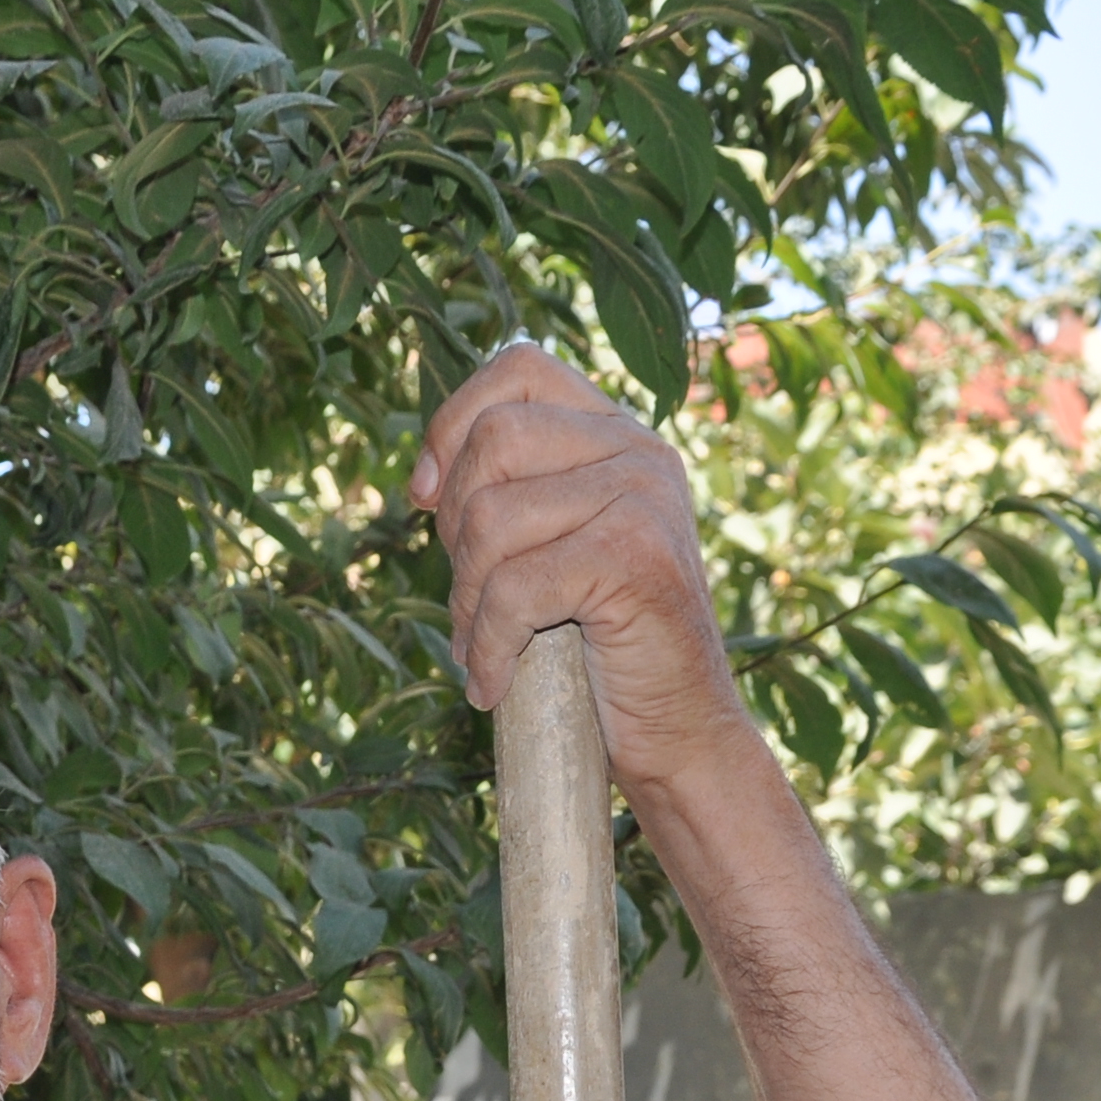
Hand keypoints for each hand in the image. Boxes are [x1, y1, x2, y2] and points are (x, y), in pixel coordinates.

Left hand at [408, 344, 757, 808]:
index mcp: (617, 434)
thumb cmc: (599, 649)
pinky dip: (488, 647)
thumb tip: (423, 476)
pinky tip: (493, 683)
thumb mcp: (547, 550)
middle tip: (470, 600)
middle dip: (456, 530)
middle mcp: (639, 451)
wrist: (677, 732)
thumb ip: (507, 494)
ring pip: (493, 517)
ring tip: (484, 648)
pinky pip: (516, 588)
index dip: (454, 421)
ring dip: (467, 601)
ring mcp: (645, 497)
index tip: (428, 498)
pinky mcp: (637, 557)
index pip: (519, 367)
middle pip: (493, 440)